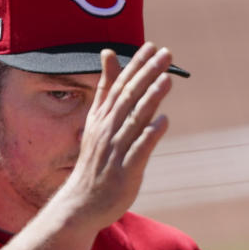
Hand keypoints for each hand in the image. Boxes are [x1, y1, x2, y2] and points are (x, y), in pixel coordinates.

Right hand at [55, 42, 173, 229]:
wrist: (81, 203)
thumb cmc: (95, 161)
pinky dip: (149, 135)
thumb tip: (108, 54)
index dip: (135, 66)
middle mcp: (107, 131)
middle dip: (147, 75)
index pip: (119, 86)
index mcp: (102, 119)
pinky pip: (138, 151)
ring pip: (134, 121)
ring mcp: (116, 151)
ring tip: (167, 80)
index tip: (151, 46)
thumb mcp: (96, 121)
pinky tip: (163, 121)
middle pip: (128, 98)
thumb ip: (105, 88)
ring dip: (151, 100)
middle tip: (166, 55)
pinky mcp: (124, 172)